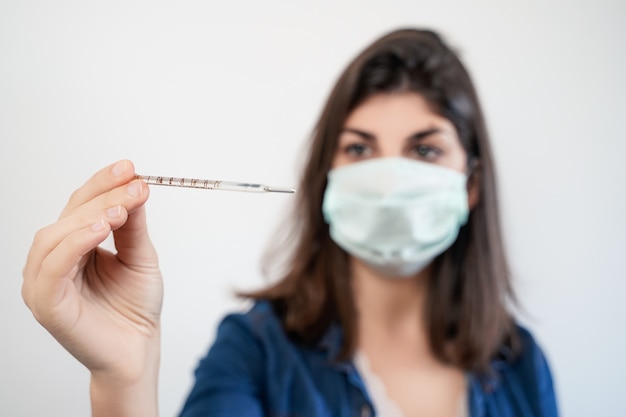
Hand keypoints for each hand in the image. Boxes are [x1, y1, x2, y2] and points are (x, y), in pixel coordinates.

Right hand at [22, 160, 162, 413]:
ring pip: (56, 236)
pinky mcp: (46, 303)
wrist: (138, 349)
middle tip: (133, 184)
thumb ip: (133, 225)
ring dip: (89, 216)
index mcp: (74, 247)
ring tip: (121, 208)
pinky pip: (53, 267)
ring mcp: (45, 282)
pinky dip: (75, 243)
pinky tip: (101, 229)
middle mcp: (54, 261)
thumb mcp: (140, 257)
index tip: (130, 167)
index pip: (81, 206)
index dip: (102, 183)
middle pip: (68, 215)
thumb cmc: (135, 307)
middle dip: (102, 195)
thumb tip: (135, 186)